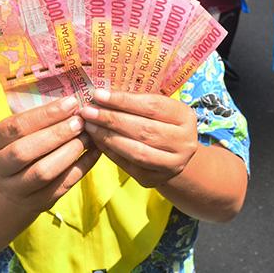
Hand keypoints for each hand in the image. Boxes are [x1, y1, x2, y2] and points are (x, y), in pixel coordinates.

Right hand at [0, 96, 100, 212]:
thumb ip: (41, 119)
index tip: (71, 103)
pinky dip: (82, 166)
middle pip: (25, 152)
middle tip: (80, 122)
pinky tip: (95, 151)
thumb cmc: (23, 145)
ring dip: (69, 152)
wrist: (15, 186)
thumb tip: (74, 104)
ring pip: (43, 172)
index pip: (16, 127)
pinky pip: (62, 185)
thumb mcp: (21, 131)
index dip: (45, 114)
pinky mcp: (38, 202)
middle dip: (56, 134)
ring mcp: (16, 189)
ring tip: (88, 136)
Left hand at [81, 89, 198, 187]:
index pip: (152, 106)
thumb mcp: (156, 108)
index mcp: (185, 117)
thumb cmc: (160, 123)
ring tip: (90, 126)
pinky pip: (129, 166)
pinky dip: (110, 152)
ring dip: (108, 137)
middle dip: (112, 119)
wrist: (173, 154)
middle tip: (88, 111)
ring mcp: (172, 164)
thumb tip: (101, 95)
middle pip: (144, 129)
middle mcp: (184, 142)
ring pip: (136, 150)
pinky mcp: (155, 179)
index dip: (124, 100)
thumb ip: (135, 101)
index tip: (98, 95)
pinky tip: (97, 141)